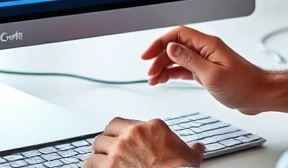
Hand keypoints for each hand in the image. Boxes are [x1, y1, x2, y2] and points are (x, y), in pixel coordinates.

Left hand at [85, 117, 203, 167]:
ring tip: (100, 162)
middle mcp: (131, 135)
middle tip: (108, 152)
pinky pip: (90, 164)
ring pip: (97, 147)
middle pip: (107, 133)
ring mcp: (119, 151)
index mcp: (150, 127)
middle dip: (106, 143)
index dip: (117, 133)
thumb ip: (191, 148)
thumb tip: (197, 147)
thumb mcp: (190, 156)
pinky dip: (91, 167)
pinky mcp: (110, 167)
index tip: (118, 140)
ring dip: (98, 155)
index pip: (122, 122)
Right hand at [142, 26, 287, 116]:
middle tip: (150, 72)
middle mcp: (206, 49)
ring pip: (178, 58)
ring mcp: (206, 60)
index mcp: (207, 44)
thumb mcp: (212, 75)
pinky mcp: (207, 71)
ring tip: (154, 79)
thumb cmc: (244, 85)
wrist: (260, 95)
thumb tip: (170, 47)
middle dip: (159, 57)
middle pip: (175, 46)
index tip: (147, 55)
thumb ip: (189, 60)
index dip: (159, 42)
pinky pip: (185, 69)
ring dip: (164, 67)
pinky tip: (165, 80)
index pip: (177, 34)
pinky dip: (173, 74)